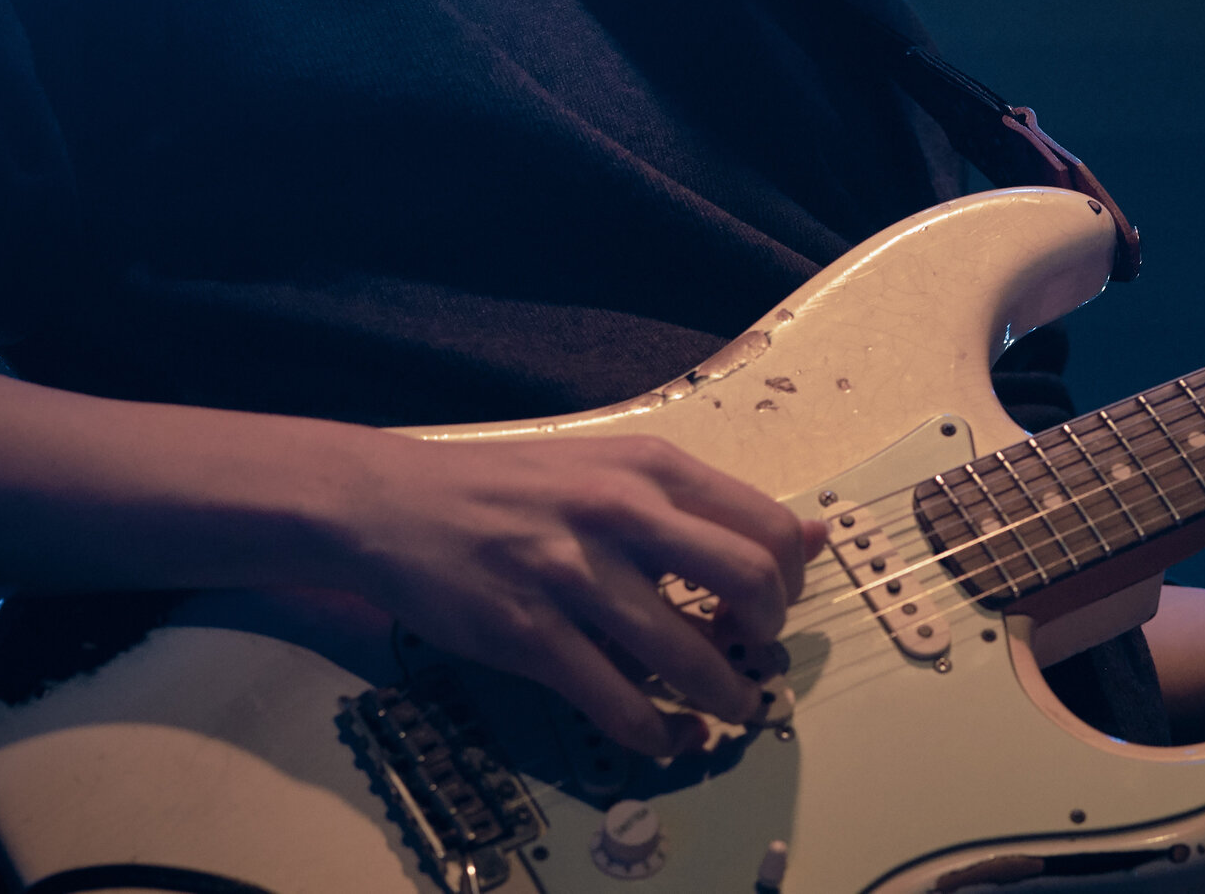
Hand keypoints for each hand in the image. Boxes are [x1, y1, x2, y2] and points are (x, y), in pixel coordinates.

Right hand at [337, 434, 826, 754]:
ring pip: (688, 656)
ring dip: (724, 699)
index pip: (764, 526)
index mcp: (649, 467)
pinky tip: (665, 736)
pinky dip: (657, 733)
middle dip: (767, 636)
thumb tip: (811, 535)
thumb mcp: (614, 469)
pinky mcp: (528, 634)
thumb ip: (703, 505)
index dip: (788, 581)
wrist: (392, 502)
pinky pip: (618, 701)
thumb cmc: (511, 488)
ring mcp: (572, 575)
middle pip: (747, 582)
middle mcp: (619, 512)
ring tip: (728, 711)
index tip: (770, 608)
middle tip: (755, 656)